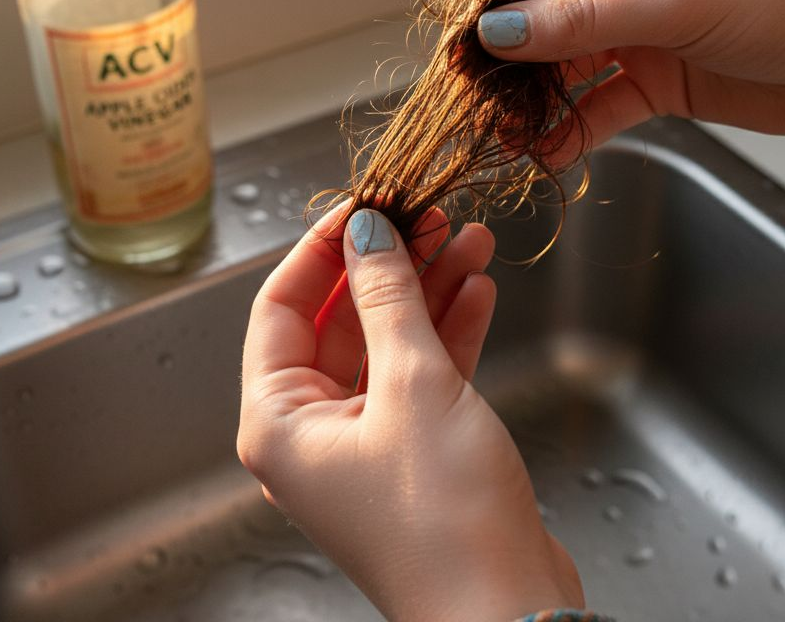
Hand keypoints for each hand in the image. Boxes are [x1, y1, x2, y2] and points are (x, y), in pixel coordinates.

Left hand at [237, 205, 583, 620]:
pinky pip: (420, 377)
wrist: (506, 610)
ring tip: (470, 240)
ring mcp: (363, 446)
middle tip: (429, 216)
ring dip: (427, 292)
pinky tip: (478, 292)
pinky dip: (448, 334)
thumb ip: (388, 298)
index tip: (363, 204)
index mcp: (278, 422)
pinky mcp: (413, 455)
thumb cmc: (444, 517)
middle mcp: (310, 434)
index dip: (321, 249)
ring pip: (387, 345)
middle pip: (339, 323)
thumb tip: (368, 234)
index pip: (281, 309)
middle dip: (388, 266)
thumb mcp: (414, 384)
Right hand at [478, 0, 784, 158]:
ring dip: (534, 99)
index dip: (495, 2)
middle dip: (507, 58)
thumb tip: (496, 33)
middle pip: (543, 13)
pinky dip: (573, 129)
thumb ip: (585, 21)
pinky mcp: (660, 79)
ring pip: (566, 64)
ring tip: (498, 135)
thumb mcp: (682, 0)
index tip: (457, 49)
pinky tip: (543, 155)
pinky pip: (600, 104)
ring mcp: (643, 28)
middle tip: (469, 102)